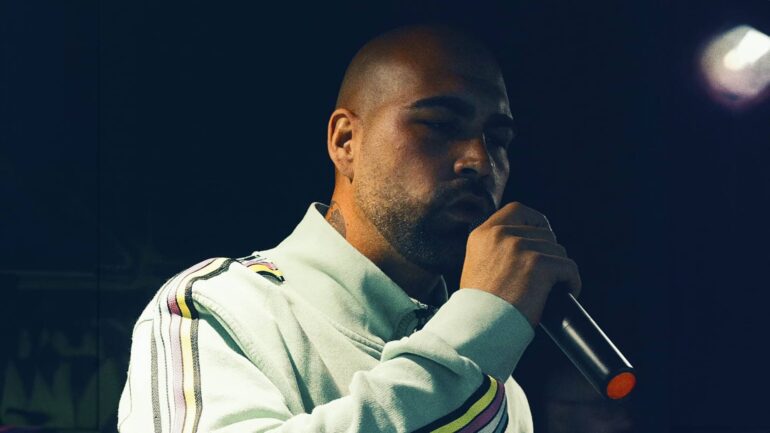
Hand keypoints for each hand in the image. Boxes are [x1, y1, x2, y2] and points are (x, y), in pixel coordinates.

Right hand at [459, 202, 581, 326]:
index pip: (518, 210)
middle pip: (544, 233)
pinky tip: (567, 293)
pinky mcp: (538, 263)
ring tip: (553, 289)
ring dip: (560, 271)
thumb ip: (496, 249)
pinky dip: (572, 282)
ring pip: (558, 251)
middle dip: (550, 254)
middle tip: (548, 276)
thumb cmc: (480, 307)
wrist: (480, 326)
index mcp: (483, 234)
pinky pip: (569, 268)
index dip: (536, 221)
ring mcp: (519, 247)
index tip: (543, 236)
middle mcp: (500, 235)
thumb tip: (529, 244)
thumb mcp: (478, 265)